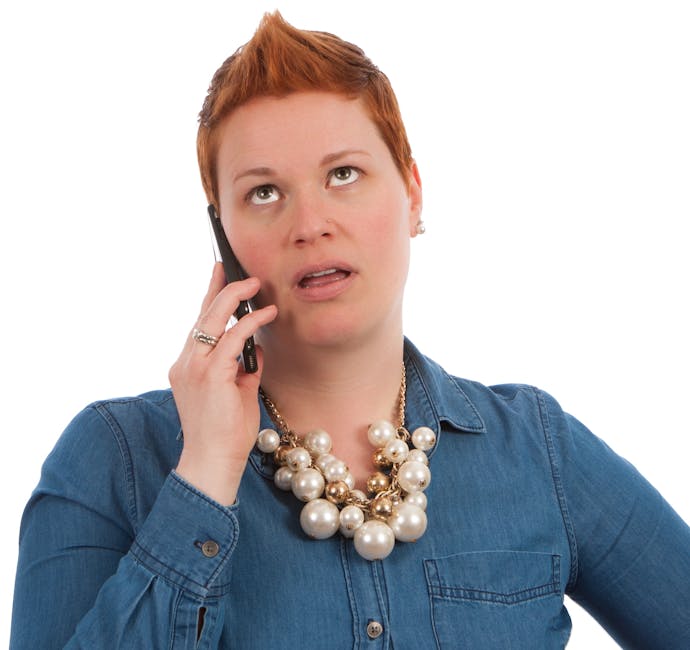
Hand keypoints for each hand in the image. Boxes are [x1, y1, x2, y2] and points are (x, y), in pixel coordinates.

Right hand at [170, 263, 277, 504]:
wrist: (213, 462)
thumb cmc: (224, 434)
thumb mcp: (237, 394)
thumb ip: (244, 369)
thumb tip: (257, 350)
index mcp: (187, 367)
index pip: (199, 326)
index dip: (209, 299)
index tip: (219, 276)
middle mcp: (185, 363)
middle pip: (203, 316)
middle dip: (219, 288)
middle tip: (234, 269)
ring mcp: (194, 368)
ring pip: (213, 320)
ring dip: (235, 298)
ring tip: (255, 284)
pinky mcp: (210, 374)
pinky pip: (233, 339)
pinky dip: (250, 322)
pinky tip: (266, 313)